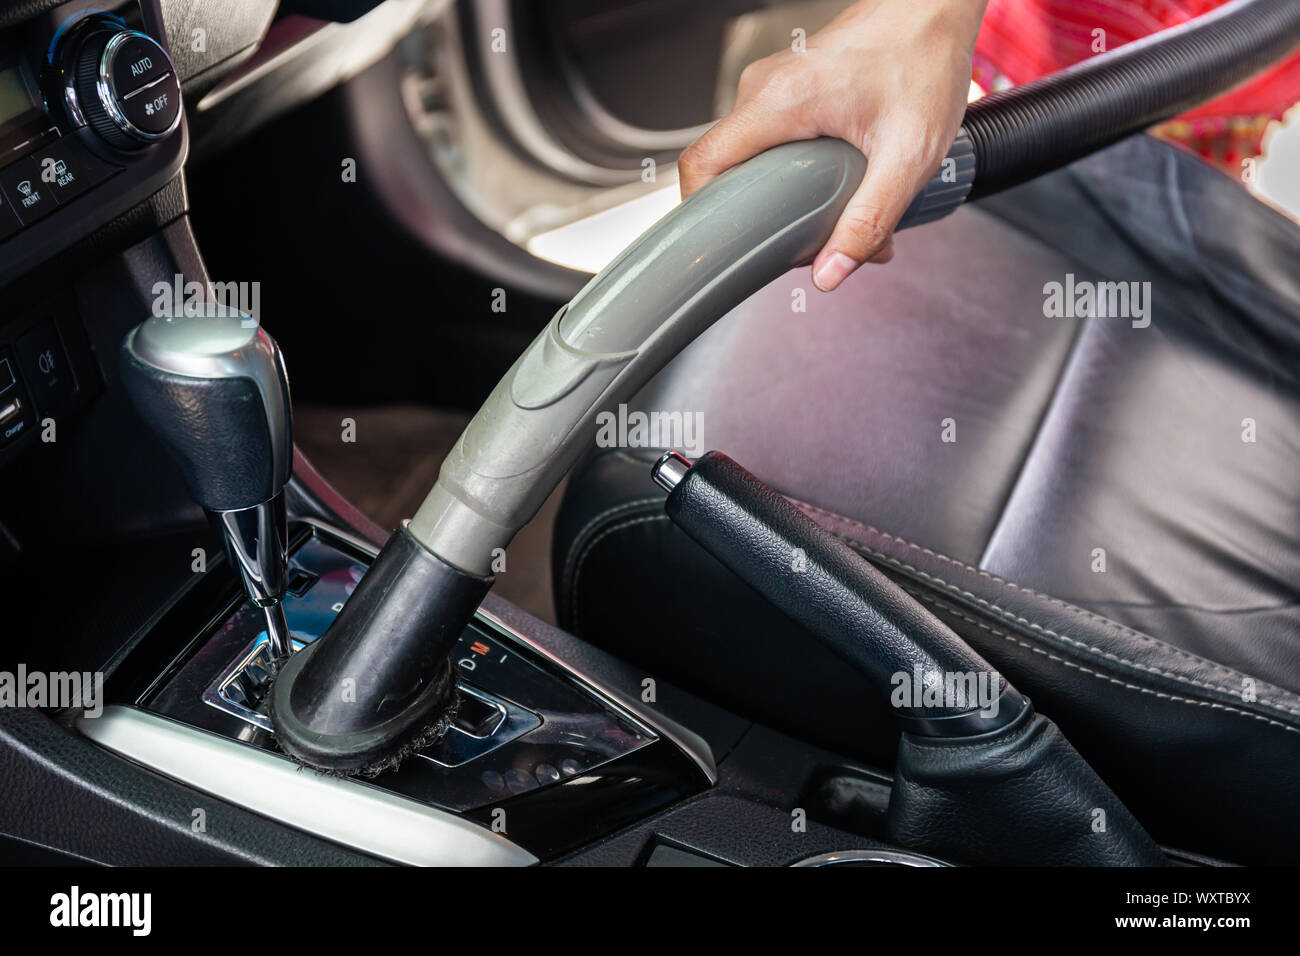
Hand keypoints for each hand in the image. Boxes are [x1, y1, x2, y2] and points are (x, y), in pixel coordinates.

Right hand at [679, 0, 986, 291]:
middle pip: (726, 170)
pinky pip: (773, 140)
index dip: (699, 212)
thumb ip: (869, 220)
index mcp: (777, 102)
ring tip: (832, 214)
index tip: (719, 244)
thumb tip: (830, 272)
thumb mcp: (907, 155)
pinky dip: (799, 172)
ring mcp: (774, 86)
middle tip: (802, 241)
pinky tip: (840, 185)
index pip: (701, 163)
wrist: (936, 7)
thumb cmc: (924, 58)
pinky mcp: (790, 88)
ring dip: (785, 196)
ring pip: (753, 158)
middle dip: (760, 216)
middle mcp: (764, 90)